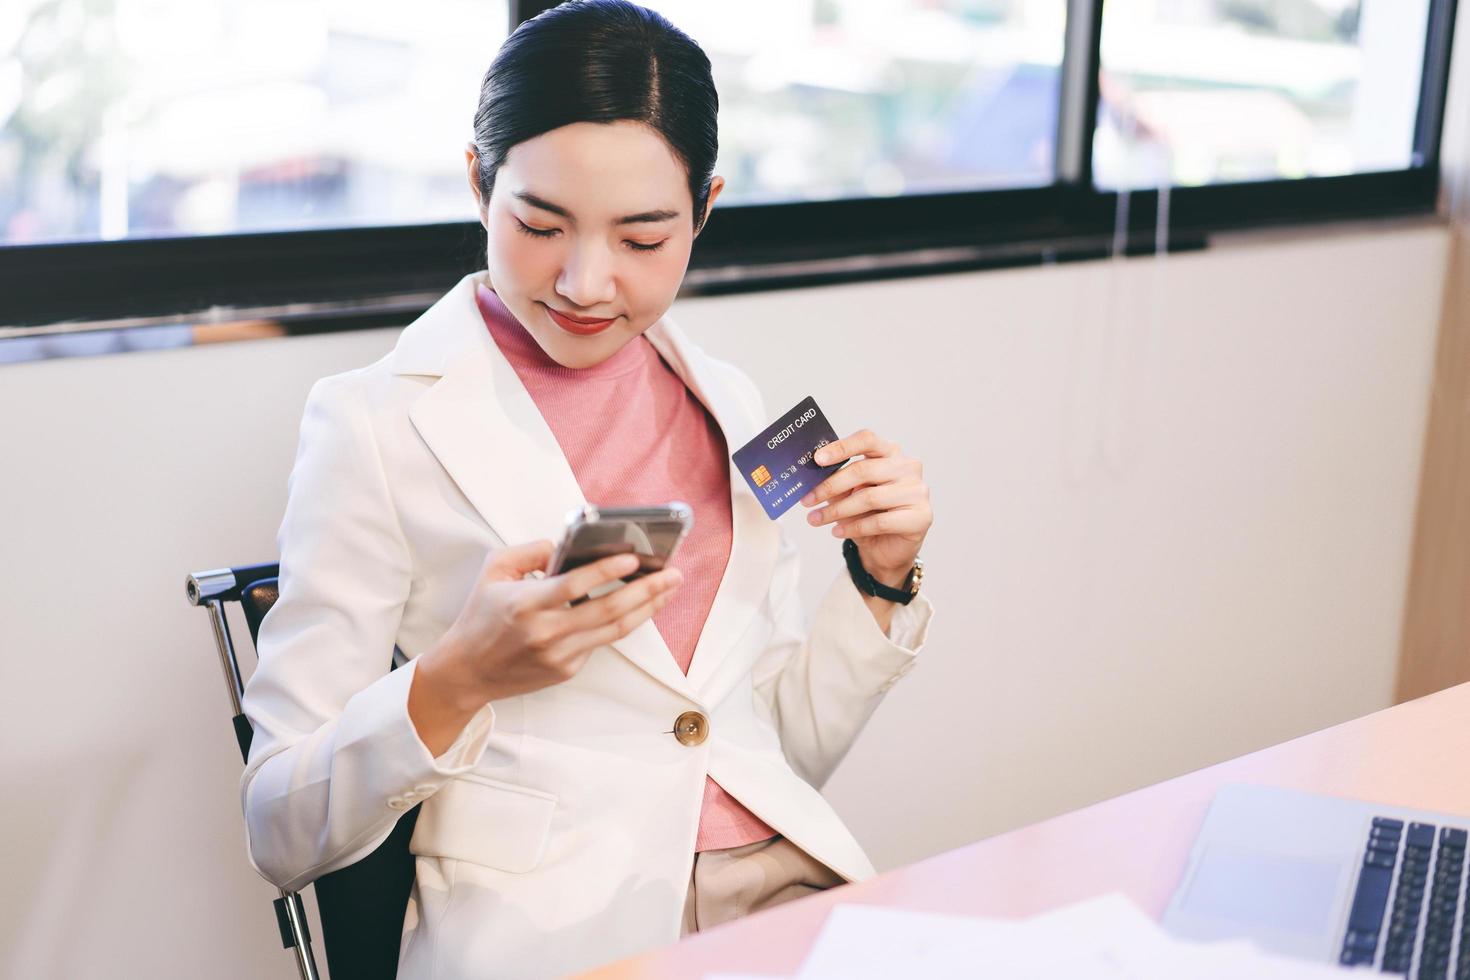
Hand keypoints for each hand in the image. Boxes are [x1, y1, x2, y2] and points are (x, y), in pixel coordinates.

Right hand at [410, 540, 681, 752]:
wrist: (466, 672)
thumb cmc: (479, 616)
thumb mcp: (494, 571)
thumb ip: (530, 552)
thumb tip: (566, 546)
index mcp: (525, 604)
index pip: (574, 586)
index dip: (605, 571)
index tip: (632, 557)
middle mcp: (546, 632)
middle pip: (608, 611)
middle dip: (646, 591)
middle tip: (672, 574)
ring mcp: (559, 654)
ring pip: (615, 630)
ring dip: (647, 608)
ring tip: (669, 588)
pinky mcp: (567, 669)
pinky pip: (601, 641)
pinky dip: (625, 622)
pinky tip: (642, 606)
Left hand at [800, 428, 931, 585]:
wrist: (889, 547)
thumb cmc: (869, 514)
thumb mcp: (849, 493)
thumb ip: (837, 481)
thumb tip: (812, 479)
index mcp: (891, 452)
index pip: (867, 440)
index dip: (841, 448)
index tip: (817, 459)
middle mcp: (908, 467)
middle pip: (863, 470)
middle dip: (830, 486)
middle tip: (808, 499)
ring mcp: (917, 491)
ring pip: (869, 497)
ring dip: (837, 510)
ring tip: (816, 519)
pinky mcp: (921, 517)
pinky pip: (880, 522)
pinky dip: (854, 528)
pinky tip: (837, 531)